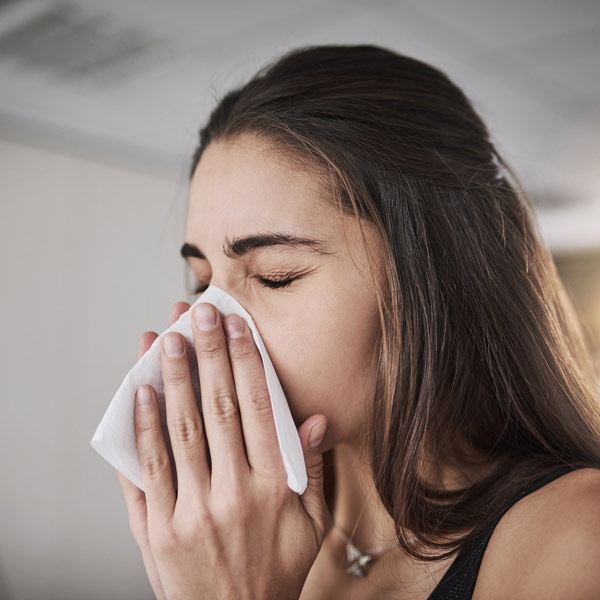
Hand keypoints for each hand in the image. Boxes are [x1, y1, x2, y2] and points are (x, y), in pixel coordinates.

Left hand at [117, 301, 330, 599]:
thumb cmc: (276, 572)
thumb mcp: (312, 525)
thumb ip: (311, 470)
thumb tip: (315, 419)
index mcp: (274, 488)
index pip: (259, 408)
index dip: (246, 361)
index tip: (236, 326)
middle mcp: (233, 494)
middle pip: (217, 409)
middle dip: (207, 354)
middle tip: (197, 312)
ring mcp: (191, 512)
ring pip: (179, 431)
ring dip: (172, 379)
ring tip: (165, 338)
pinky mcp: (157, 531)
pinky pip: (147, 472)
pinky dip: (142, 429)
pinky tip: (140, 394)